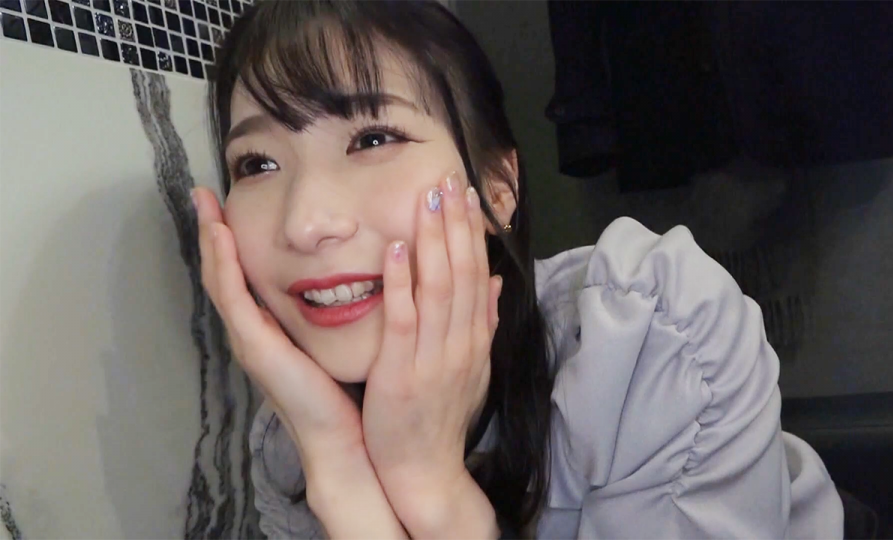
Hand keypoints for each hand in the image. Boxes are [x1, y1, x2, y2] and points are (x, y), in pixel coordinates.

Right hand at [194, 188, 405, 537]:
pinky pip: (234, 298)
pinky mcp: (257, 348)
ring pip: (221, 279)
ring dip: (211, 239)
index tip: (226, 202)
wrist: (347, 441)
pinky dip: (224, 263)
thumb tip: (351, 277)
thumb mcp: (336, 344)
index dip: (232, 240)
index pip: (244, 275)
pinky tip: (222, 235)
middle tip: (202, 192)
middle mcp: (253, 332)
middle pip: (223, 272)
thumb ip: (333, 314)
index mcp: (272, 330)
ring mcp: (250, 340)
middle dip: (212, 231)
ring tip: (205, 203)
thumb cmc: (347, 394)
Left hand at [362, 173, 502, 538]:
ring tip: (427, 199)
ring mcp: (433, 356)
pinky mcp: (402, 371)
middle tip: (447, 180)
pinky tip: (398, 249)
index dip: (471, 232)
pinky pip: (404, 320)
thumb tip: (494, 281)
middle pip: (460, 272)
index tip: (465, 195)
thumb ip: (482, 323)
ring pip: (437, 288)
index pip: (475, 274)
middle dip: (454, 224)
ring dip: (433, 240)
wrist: (426, 469)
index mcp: (474, 339)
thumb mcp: (473, 370)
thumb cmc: (441, 417)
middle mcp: (460, 342)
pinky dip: (402, 283)